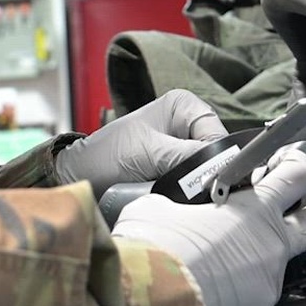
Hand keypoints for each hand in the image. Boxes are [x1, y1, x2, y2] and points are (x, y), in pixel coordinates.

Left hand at [54, 90, 229, 196]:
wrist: (84, 176)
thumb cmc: (109, 155)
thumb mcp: (150, 153)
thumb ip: (187, 157)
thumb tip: (220, 168)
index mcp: (184, 105)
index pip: (217, 133)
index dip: (218, 157)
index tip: (214, 180)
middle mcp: (188, 122)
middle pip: (216, 152)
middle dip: (208, 172)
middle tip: (200, 192)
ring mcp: (184, 145)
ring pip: (208, 168)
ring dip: (199, 184)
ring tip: (187, 196)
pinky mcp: (178, 166)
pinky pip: (196, 180)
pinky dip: (190, 190)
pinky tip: (183, 199)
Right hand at [110, 146, 305, 305]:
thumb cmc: (157, 250)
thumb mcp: (156, 209)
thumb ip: (175, 205)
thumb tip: (168, 211)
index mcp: (253, 208)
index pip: (294, 175)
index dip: (298, 163)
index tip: (294, 160)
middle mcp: (271, 243)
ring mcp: (268, 281)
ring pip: (284, 264)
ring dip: (269, 258)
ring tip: (249, 261)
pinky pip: (255, 297)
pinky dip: (241, 291)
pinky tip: (219, 292)